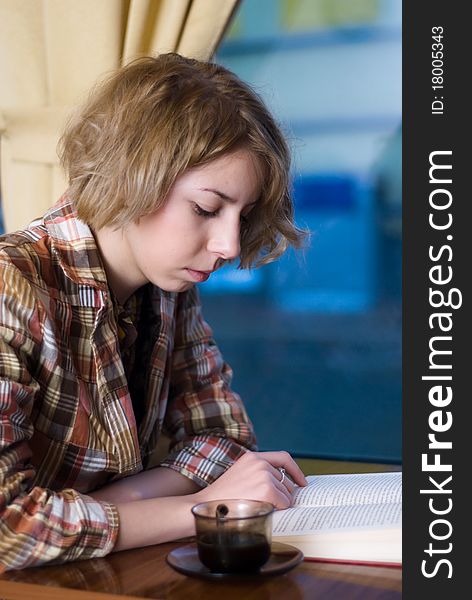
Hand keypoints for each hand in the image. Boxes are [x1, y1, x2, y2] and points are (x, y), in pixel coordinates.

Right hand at [193, 451, 307, 509]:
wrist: (208, 506)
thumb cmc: (222, 497)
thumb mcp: (240, 476)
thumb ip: (258, 474)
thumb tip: (282, 485)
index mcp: (252, 457)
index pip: (283, 457)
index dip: (296, 470)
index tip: (302, 482)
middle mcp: (260, 462)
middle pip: (286, 480)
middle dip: (284, 494)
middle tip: (273, 505)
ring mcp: (264, 474)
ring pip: (286, 492)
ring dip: (279, 503)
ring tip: (260, 507)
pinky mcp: (267, 489)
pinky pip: (284, 502)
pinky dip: (278, 509)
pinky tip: (263, 511)